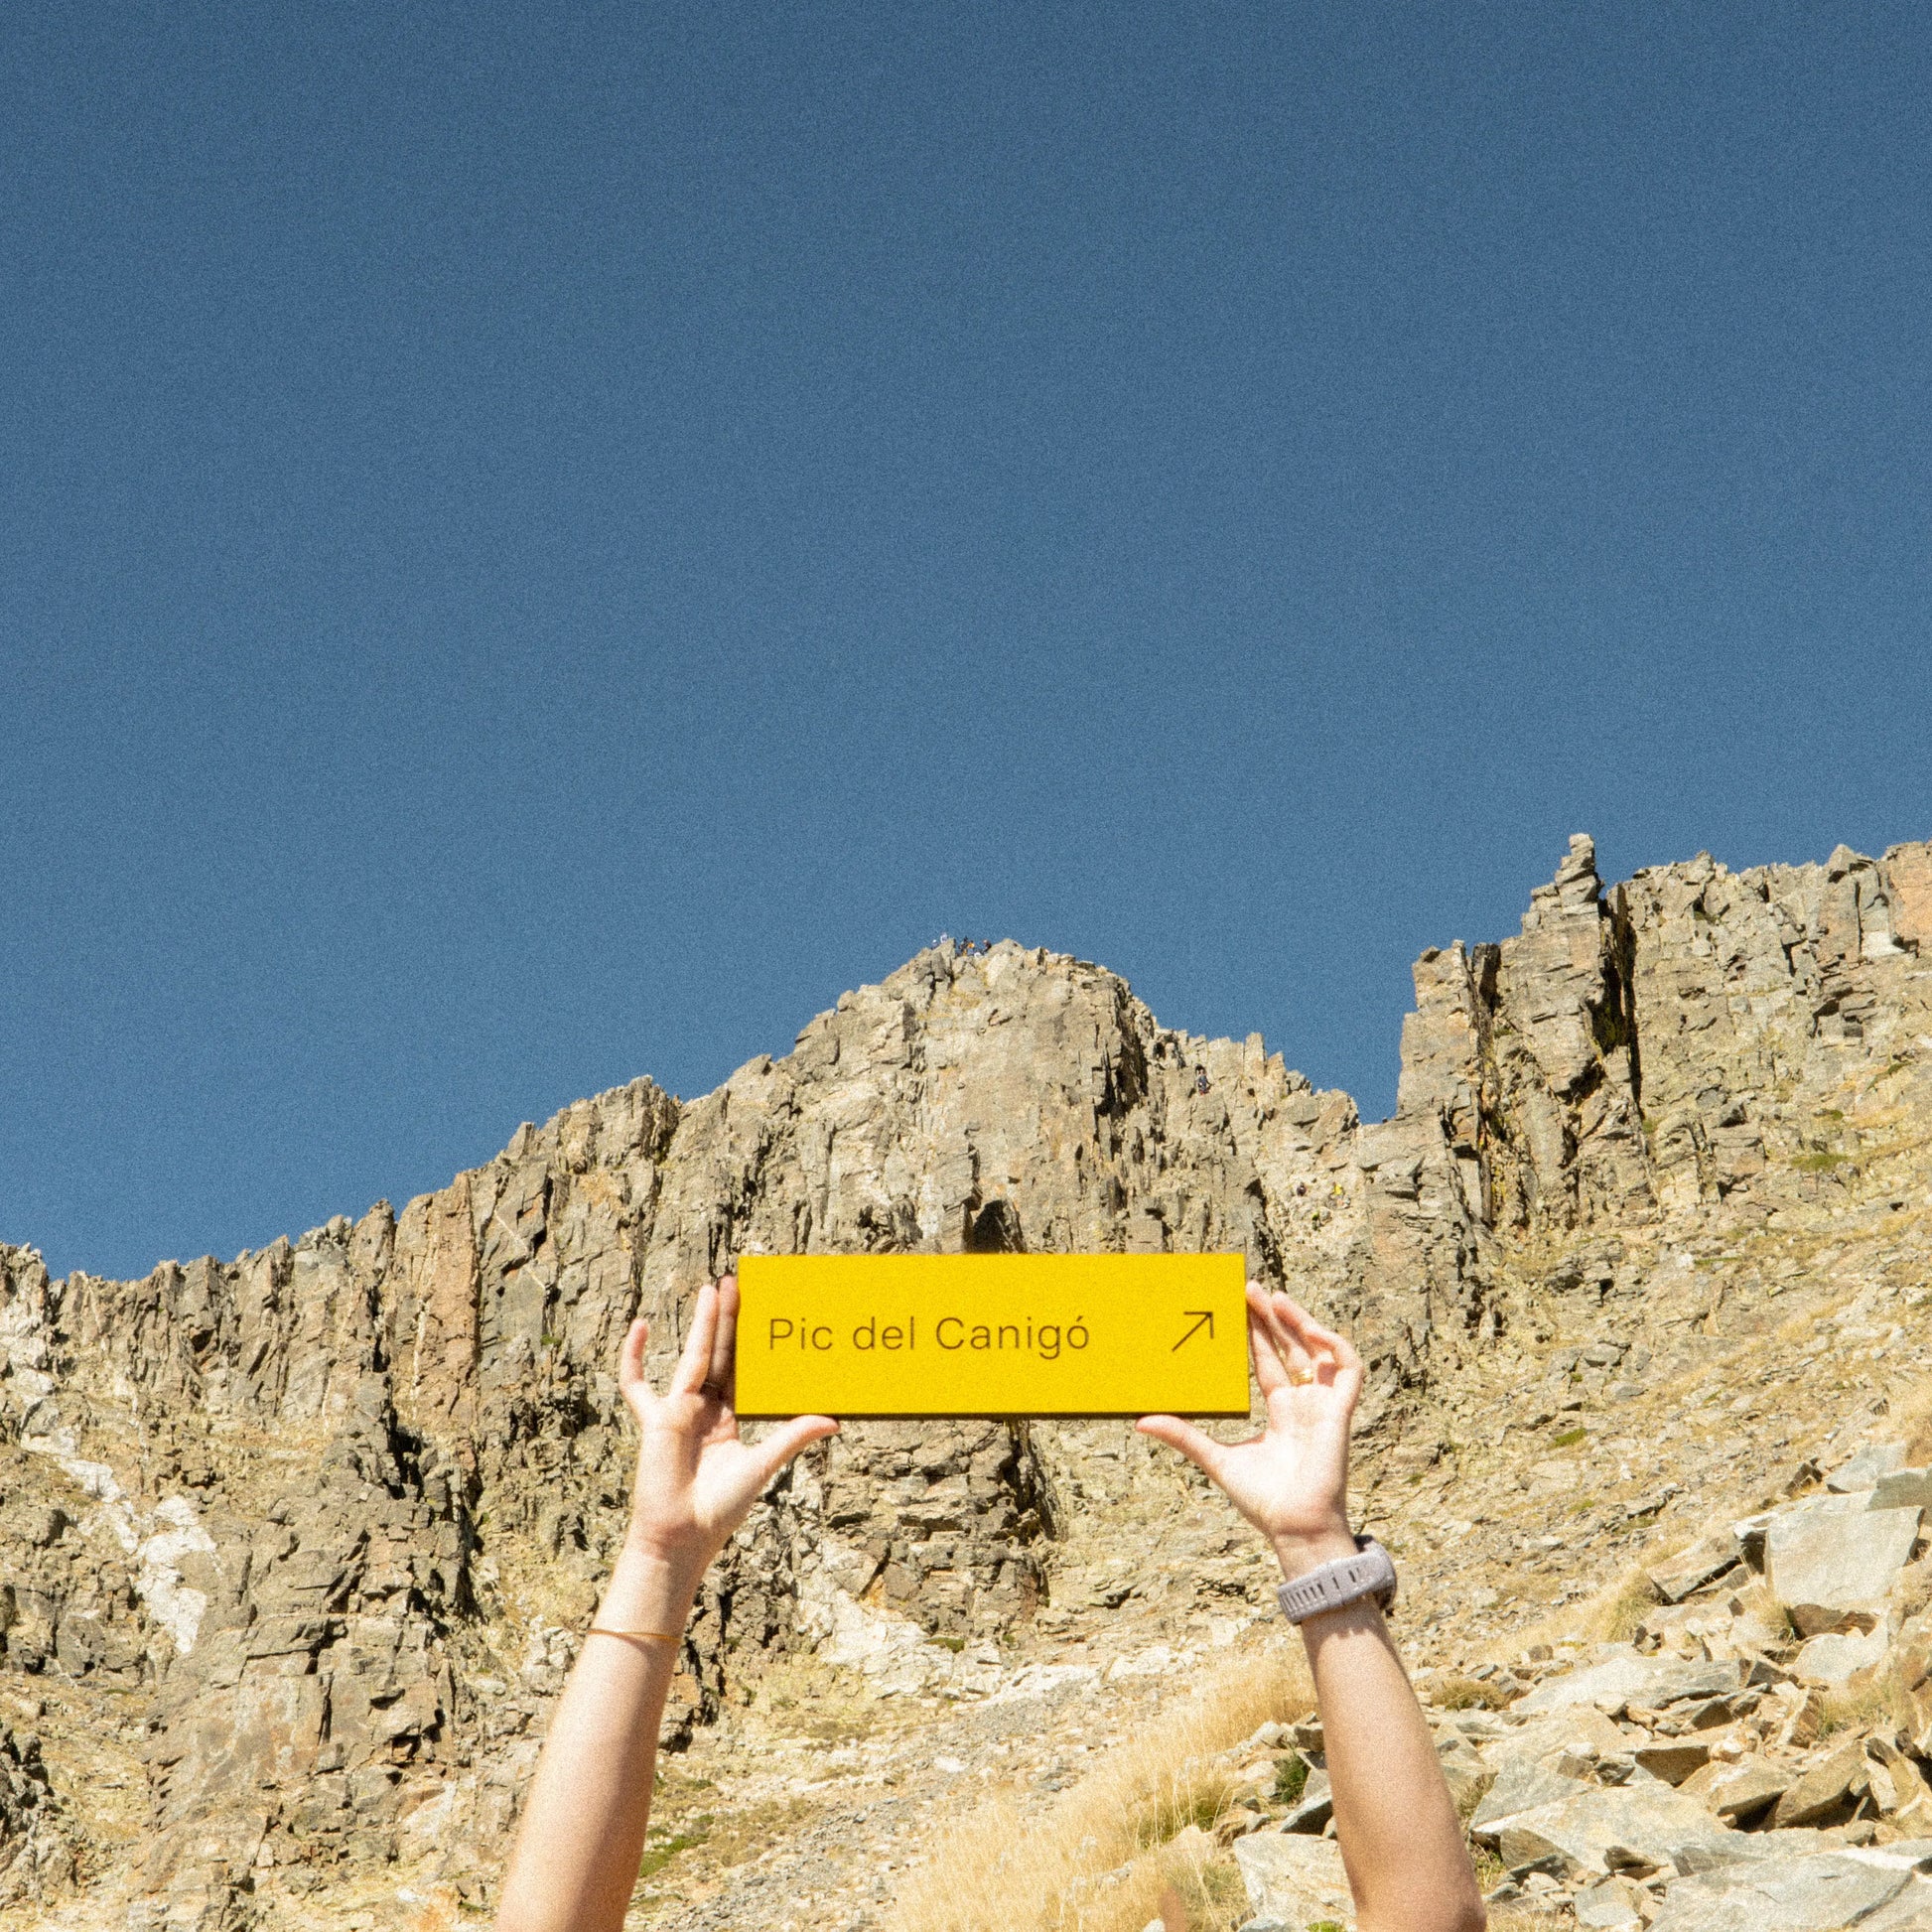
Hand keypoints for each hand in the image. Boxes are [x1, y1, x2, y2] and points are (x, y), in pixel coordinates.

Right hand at [618, 1275, 838, 1580]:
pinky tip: (641, 1326)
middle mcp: (703, 1410)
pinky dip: (634, 1356)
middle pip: (719, 1354)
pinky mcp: (654, 1420)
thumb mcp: (763, 1465)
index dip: (751, 1341)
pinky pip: (637, 1384)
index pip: (743, 1369)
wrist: (682, 1537)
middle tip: (738, 1283)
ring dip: (701, 1323)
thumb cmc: (721, 1509)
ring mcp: (677, 1412)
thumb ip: (792, 1437)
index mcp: (728, 1419)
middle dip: (727, 1320)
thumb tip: (834, 1420)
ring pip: (692, 1357)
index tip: (763, 1310)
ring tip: (712, 1289)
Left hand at [1137, 1285, 1363, 1569]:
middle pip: (1289, 1348)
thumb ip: (1184, 1437)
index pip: (1266, 1361)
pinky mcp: (1340, 1412)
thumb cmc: (1262, 1501)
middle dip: (1272, 1318)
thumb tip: (1140, 1422)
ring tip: (1275, 1298)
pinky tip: (1309, 1329)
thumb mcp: (1215, 1460)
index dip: (1254, 1333)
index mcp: (1280, 1413)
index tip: (1236, 1304)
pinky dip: (1333, 1344)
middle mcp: (1303, 1404)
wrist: (1294, 1527)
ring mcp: (1323, 1406)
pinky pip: (1348, 1369)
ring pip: (1318, 1351)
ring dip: (1300, 1322)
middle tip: (1249, 1288)